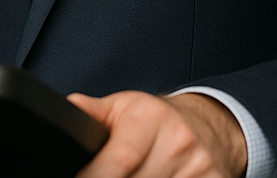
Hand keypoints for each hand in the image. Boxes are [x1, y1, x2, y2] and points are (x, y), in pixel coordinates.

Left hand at [68, 90, 247, 177]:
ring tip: (131, 176)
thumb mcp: (123, 107)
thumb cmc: (155, 119)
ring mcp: (200, 169)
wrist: (205, 127)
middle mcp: (179, 142)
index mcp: (151, 118)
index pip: (121, 159)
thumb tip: (70, 107)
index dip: (96, 176)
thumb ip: (93, 112)